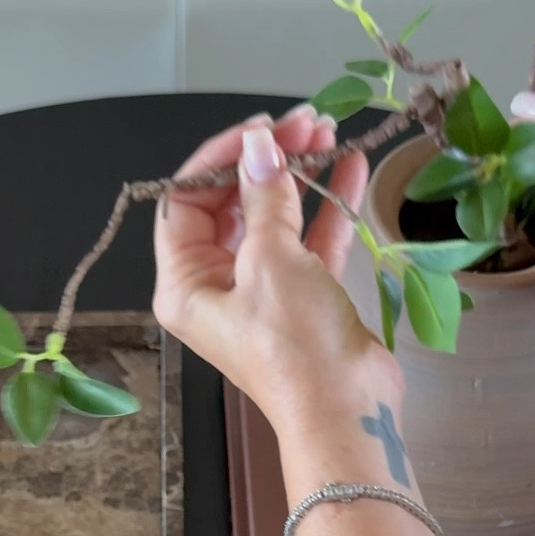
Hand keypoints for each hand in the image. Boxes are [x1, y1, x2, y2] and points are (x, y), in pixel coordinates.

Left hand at [153, 105, 400, 436]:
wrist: (348, 412)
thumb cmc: (297, 347)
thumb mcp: (273, 261)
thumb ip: (264, 197)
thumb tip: (260, 146)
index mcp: (184, 283)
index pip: (186, 200)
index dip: (221, 157)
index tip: (261, 129)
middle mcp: (214, 286)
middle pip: (230, 204)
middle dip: (266, 159)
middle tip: (303, 123)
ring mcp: (259, 291)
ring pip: (272, 217)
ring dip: (299, 174)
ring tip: (327, 133)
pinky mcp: (302, 296)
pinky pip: (307, 239)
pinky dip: (326, 204)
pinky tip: (350, 165)